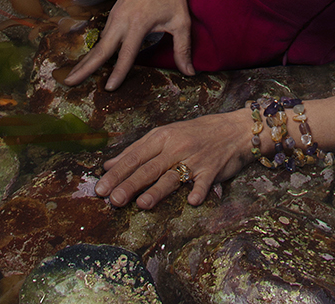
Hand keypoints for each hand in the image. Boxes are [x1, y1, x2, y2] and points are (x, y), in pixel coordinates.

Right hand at [62, 0, 193, 88]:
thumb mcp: (181, 21)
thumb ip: (183, 49)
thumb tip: (190, 73)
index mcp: (139, 24)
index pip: (126, 54)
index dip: (118, 73)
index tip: (109, 88)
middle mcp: (122, 21)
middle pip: (100, 49)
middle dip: (84, 68)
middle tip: (68, 83)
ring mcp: (115, 15)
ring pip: (99, 43)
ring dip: (86, 60)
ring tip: (73, 76)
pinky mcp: (114, 12)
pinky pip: (103, 35)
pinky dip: (95, 49)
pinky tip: (90, 61)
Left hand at [95, 110, 248, 208]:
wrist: (235, 130)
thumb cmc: (196, 133)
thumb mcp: (165, 135)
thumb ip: (137, 150)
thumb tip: (108, 164)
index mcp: (161, 137)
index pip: (134, 156)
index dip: (116, 172)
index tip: (100, 187)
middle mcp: (175, 147)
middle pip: (148, 168)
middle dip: (129, 184)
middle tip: (112, 200)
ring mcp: (194, 159)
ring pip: (172, 176)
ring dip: (157, 190)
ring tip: (142, 203)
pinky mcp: (212, 170)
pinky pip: (204, 182)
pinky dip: (198, 191)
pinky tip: (191, 201)